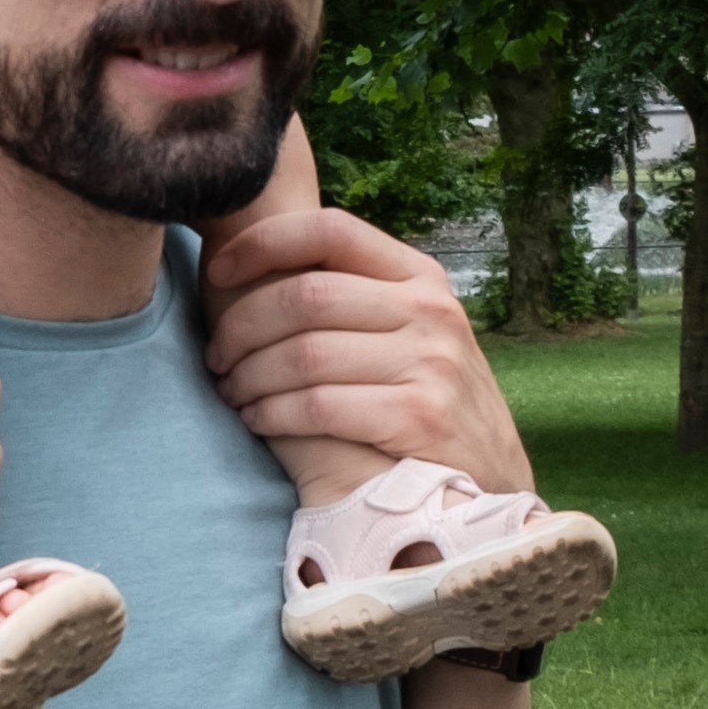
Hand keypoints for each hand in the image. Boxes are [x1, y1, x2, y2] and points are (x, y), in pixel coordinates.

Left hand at [203, 211, 529, 492]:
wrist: (491, 479)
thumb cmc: (427, 398)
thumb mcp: (411, 329)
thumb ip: (357, 296)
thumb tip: (259, 265)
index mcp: (420, 277)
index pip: (330, 229)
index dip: (263, 243)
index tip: (218, 272)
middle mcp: (430, 311)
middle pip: (305, 295)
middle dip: (240, 326)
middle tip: (216, 357)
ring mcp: (430, 363)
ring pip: (304, 354)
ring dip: (248, 376)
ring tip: (231, 392)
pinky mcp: (420, 418)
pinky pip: (318, 406)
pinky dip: (273, 413)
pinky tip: (258, 421)